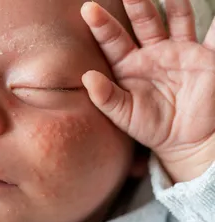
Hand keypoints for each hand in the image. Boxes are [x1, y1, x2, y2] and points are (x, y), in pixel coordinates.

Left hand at [81, 0, 214, 181]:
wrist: (185, 140)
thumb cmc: (151, 127)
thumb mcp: (125, 115)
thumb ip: (106, 97)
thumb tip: (86, 77)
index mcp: (128, 66)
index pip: (112, 41)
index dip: (101, 25)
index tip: (89, 9)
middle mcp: (152, 53)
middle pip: (143, 21)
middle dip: (136, 4)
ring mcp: (178, 51)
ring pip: (175, 19)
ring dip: (173, 2)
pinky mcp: (205, 57)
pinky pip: (214, 34)